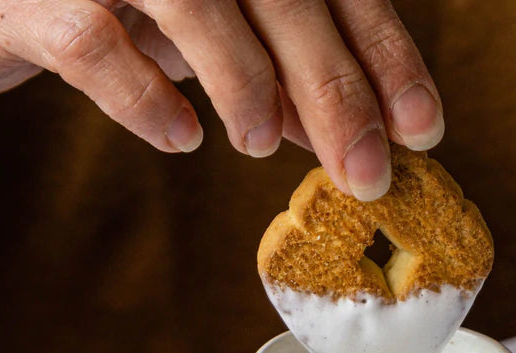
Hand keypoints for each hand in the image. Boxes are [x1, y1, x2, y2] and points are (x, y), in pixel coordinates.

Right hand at [0, 0, 442, 199]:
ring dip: (244, 80)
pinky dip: (143, 95)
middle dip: (335, 89)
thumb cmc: (115, 3)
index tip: (422, 129)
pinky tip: (180, 136)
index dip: (383, 55)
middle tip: (368, 173)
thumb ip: (278, 68)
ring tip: (260, 145)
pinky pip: (93, 40)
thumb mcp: (212, 31)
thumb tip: (344, 131)